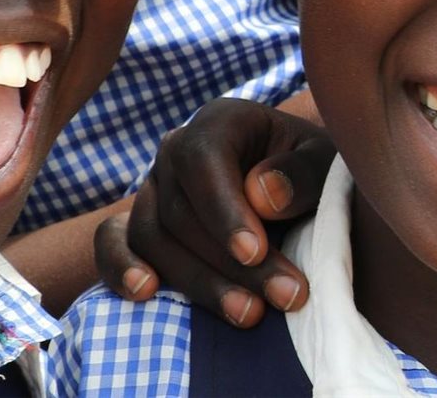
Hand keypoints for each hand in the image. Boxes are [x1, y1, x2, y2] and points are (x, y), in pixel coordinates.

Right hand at [94, 98, 334, 326]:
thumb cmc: (311, 174)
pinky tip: (145, 293)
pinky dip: (119, 266)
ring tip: (249, 315)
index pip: (204, 157)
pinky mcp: (138, 225)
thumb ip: (302, 173)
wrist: (295, 193)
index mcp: (221, 122)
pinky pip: (111, 241)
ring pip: (152, 235)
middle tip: (284, 296)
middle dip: (231, 262)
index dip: (224, 207)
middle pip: (181, 208)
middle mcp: (177, 150)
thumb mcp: (325, 164)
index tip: (255, 251)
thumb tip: (261, 194)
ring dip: (197, 281)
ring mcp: (153, 188)